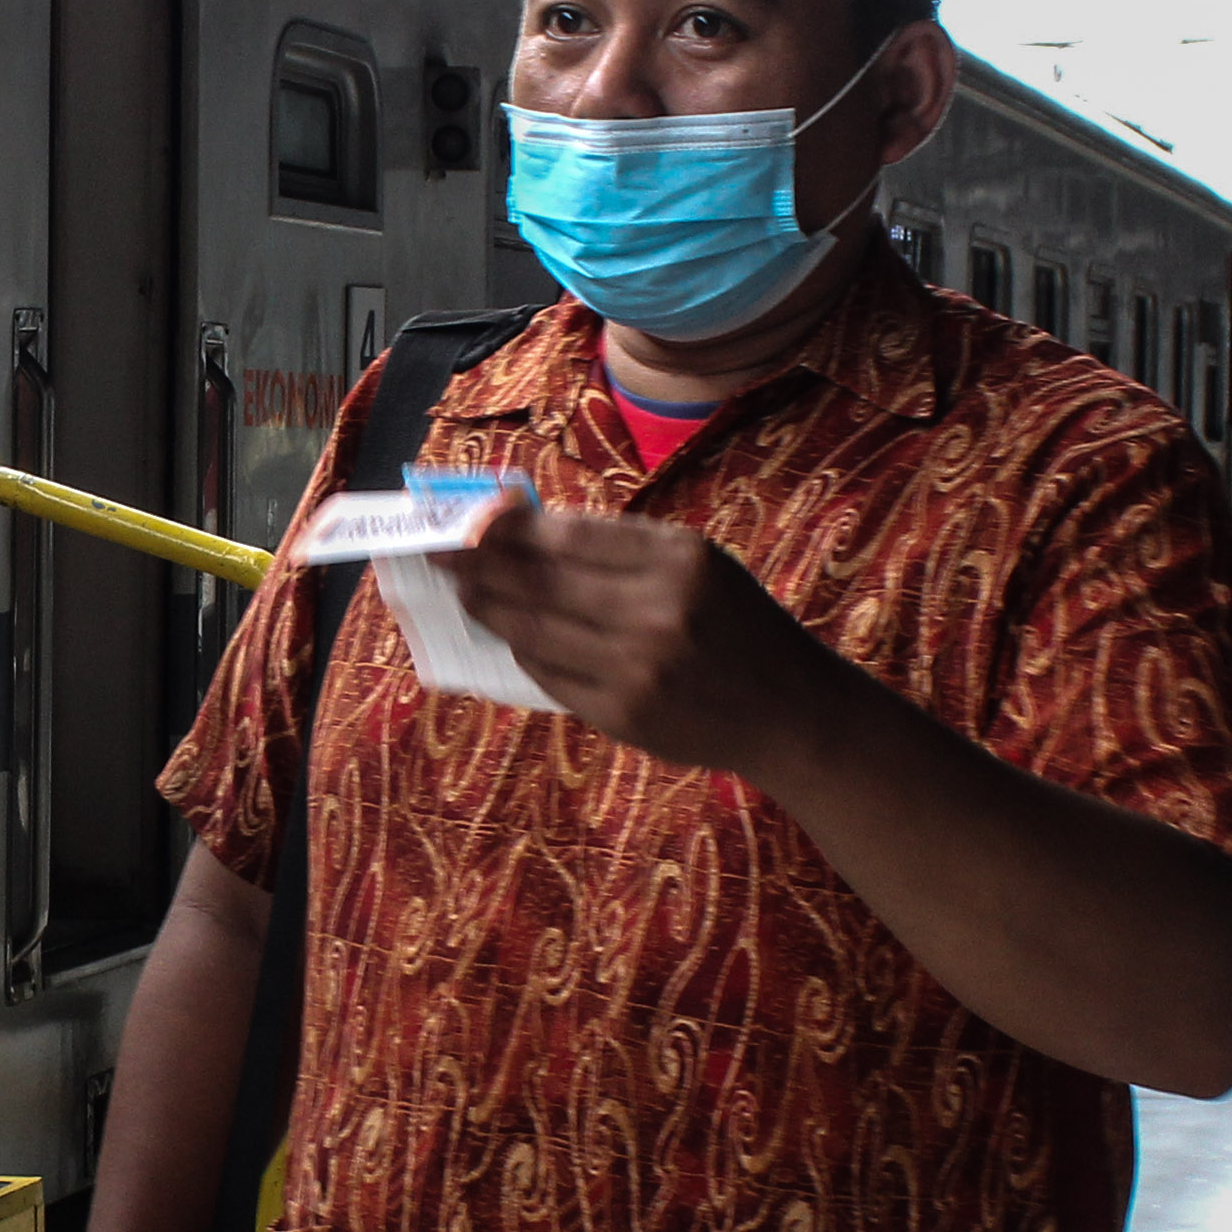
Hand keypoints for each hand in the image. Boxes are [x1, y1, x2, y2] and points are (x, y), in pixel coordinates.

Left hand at [441, 501, 865, 780]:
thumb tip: (527, 530)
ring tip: (463, 590)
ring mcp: (636, 666)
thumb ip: (623, 550)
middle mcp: (657, 608)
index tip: (468, 518)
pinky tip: (509, 636)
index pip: (567, 534)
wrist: (791, 711)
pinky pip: (548, 675)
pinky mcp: (622, 713)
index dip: (506, 527)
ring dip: (489, 607)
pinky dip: (523, 651)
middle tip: (440, 553)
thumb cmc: (738, 626)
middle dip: (478, 564)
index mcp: (678, 557)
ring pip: (533, 629)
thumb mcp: (700, 566)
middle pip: (538, 580)